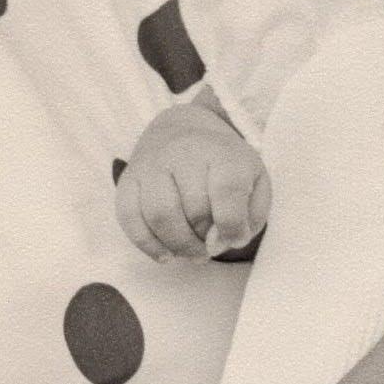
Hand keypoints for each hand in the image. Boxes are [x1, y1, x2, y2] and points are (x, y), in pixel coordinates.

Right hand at [117, 102, 270, 261]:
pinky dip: (148, 244)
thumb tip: (219, 242)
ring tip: (192, 251)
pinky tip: (166, 253)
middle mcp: (183, 152)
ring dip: (179, 246)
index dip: (232, 225)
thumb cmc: (222, 166)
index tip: (234, 237)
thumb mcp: (256, 182)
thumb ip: (249, 217)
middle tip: (210, 244)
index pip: (227, 190)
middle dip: (205, 239)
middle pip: (194, 209)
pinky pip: (129, 218)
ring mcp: (151, 164)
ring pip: (160, 216)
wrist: (182, 129)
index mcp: (222, 152)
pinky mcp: (128, 179)